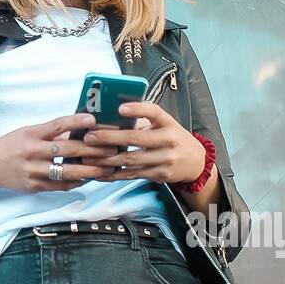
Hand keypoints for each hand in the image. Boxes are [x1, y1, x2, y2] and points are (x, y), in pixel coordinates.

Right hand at [0, 113, 115, 193]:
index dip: (75, 122)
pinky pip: (60, 186)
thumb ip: (51, 133)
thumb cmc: (13, 145)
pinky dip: (76, 182)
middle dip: (92, 149)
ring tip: (107, 168)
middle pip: (67, 150)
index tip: (93, 119)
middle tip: (112, 148)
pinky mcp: (35, 186)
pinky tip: (89, 179)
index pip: (56, 125)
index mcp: (31, 134)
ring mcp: (33, 171)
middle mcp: (32, 152)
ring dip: (90, 170)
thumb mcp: (29, 132)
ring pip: (67, 172)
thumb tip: (80, 129)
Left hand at [82, 102, 206, 184]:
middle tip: (89, 137)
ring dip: (107, 159)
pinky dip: (114, 174)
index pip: (154, 112)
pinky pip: (133, 175)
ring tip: (88, 157)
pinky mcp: (159, 175)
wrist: (196, 162)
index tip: (120, 108)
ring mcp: (165, 160)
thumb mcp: (165, 123)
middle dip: (109, 138)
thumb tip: (112, 113)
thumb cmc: (173, 137)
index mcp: (168, 123)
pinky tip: (100, 173)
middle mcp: (168, 141)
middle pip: (135, 139)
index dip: (137, 109)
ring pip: (131, 160)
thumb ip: (145, 119)